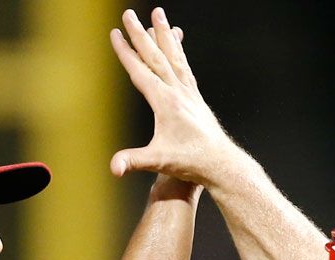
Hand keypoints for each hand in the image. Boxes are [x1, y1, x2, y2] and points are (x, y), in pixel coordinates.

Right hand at [110, 7, 236, 186]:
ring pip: (173, 56)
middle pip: (156, 56)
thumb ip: (134, 161)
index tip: (115, 33)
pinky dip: (177, 50)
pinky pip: (184, 66)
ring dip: (163, 34)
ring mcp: (189, 93)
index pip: (141, 72)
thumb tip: (114, 168)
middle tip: (129, 13)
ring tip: (157, 14)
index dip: (126, 53)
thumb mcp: (159, 161)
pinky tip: (175, 40)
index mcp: (166, 103)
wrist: (220, 163)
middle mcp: (178, 92)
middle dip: (140, 34)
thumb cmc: (191, 162)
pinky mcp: (195, 97)